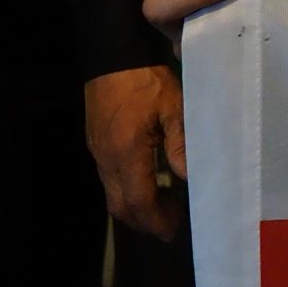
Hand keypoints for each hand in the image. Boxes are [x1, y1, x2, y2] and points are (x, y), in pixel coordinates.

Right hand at [84, 64, 185, 239]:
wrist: (111, 56)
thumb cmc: (146, 80)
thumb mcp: (174, 108)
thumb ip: (181, 145)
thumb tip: (191, 178)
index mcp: (127, 153)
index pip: (138, 201)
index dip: (156, 220)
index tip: (173, 231)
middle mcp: (107, 160)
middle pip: (120, 207)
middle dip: (144, 222)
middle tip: (170, 226)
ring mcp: (98, 153)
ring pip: (112, 195)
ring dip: (136, 208)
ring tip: (163, 209)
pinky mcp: (96, 144)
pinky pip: (109, 180)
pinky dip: (127, 191)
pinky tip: (148, 184)